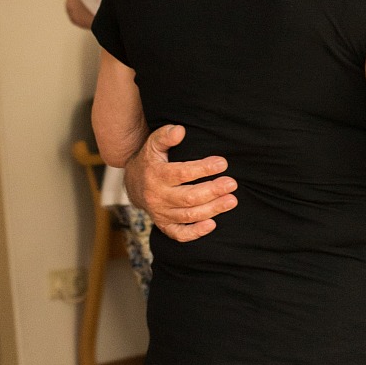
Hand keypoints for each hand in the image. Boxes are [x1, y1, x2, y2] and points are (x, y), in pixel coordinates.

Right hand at [126, 123, 236, 241]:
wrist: (133, 184)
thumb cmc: (150, 160)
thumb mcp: (153, 144)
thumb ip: (165, 135)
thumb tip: (180, 130)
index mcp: (156, 175)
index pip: (182, 173)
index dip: (203, 169)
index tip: (222, 163)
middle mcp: (157, 196)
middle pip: (189, 197)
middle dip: (213, 191)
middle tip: (232, 184)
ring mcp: (160, 213)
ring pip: (188, 215)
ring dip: (212, 209)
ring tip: (232, 200)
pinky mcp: (164, 225)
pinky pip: (179, 234)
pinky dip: (195, 232)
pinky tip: (213, 224)